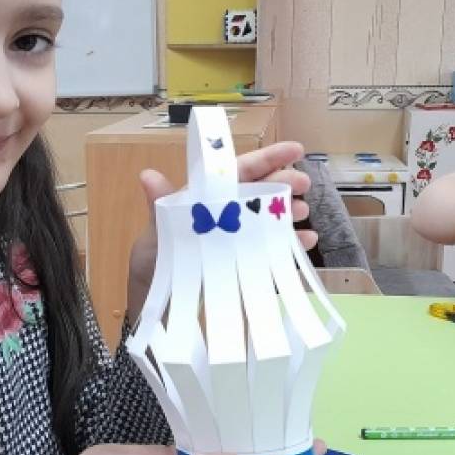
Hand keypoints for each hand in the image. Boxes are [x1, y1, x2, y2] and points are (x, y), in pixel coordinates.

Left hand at [126, 141, 315, 321]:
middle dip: (283, 182)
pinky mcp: (242, 262)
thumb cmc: (152, 264)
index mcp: (203, 199)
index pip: (237, 171)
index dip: (266, 159)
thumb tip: (147, 175)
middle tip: (305, 183)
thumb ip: (159, 206)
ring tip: (303, 211)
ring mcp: (235, 238)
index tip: (295, 150)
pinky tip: (307, 242)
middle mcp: (222, 215)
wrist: (153, 304)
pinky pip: (271, 248)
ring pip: (268, 217)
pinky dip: (289, 243)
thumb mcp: (154, 234)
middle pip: (258, 191)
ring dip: (288, 211)